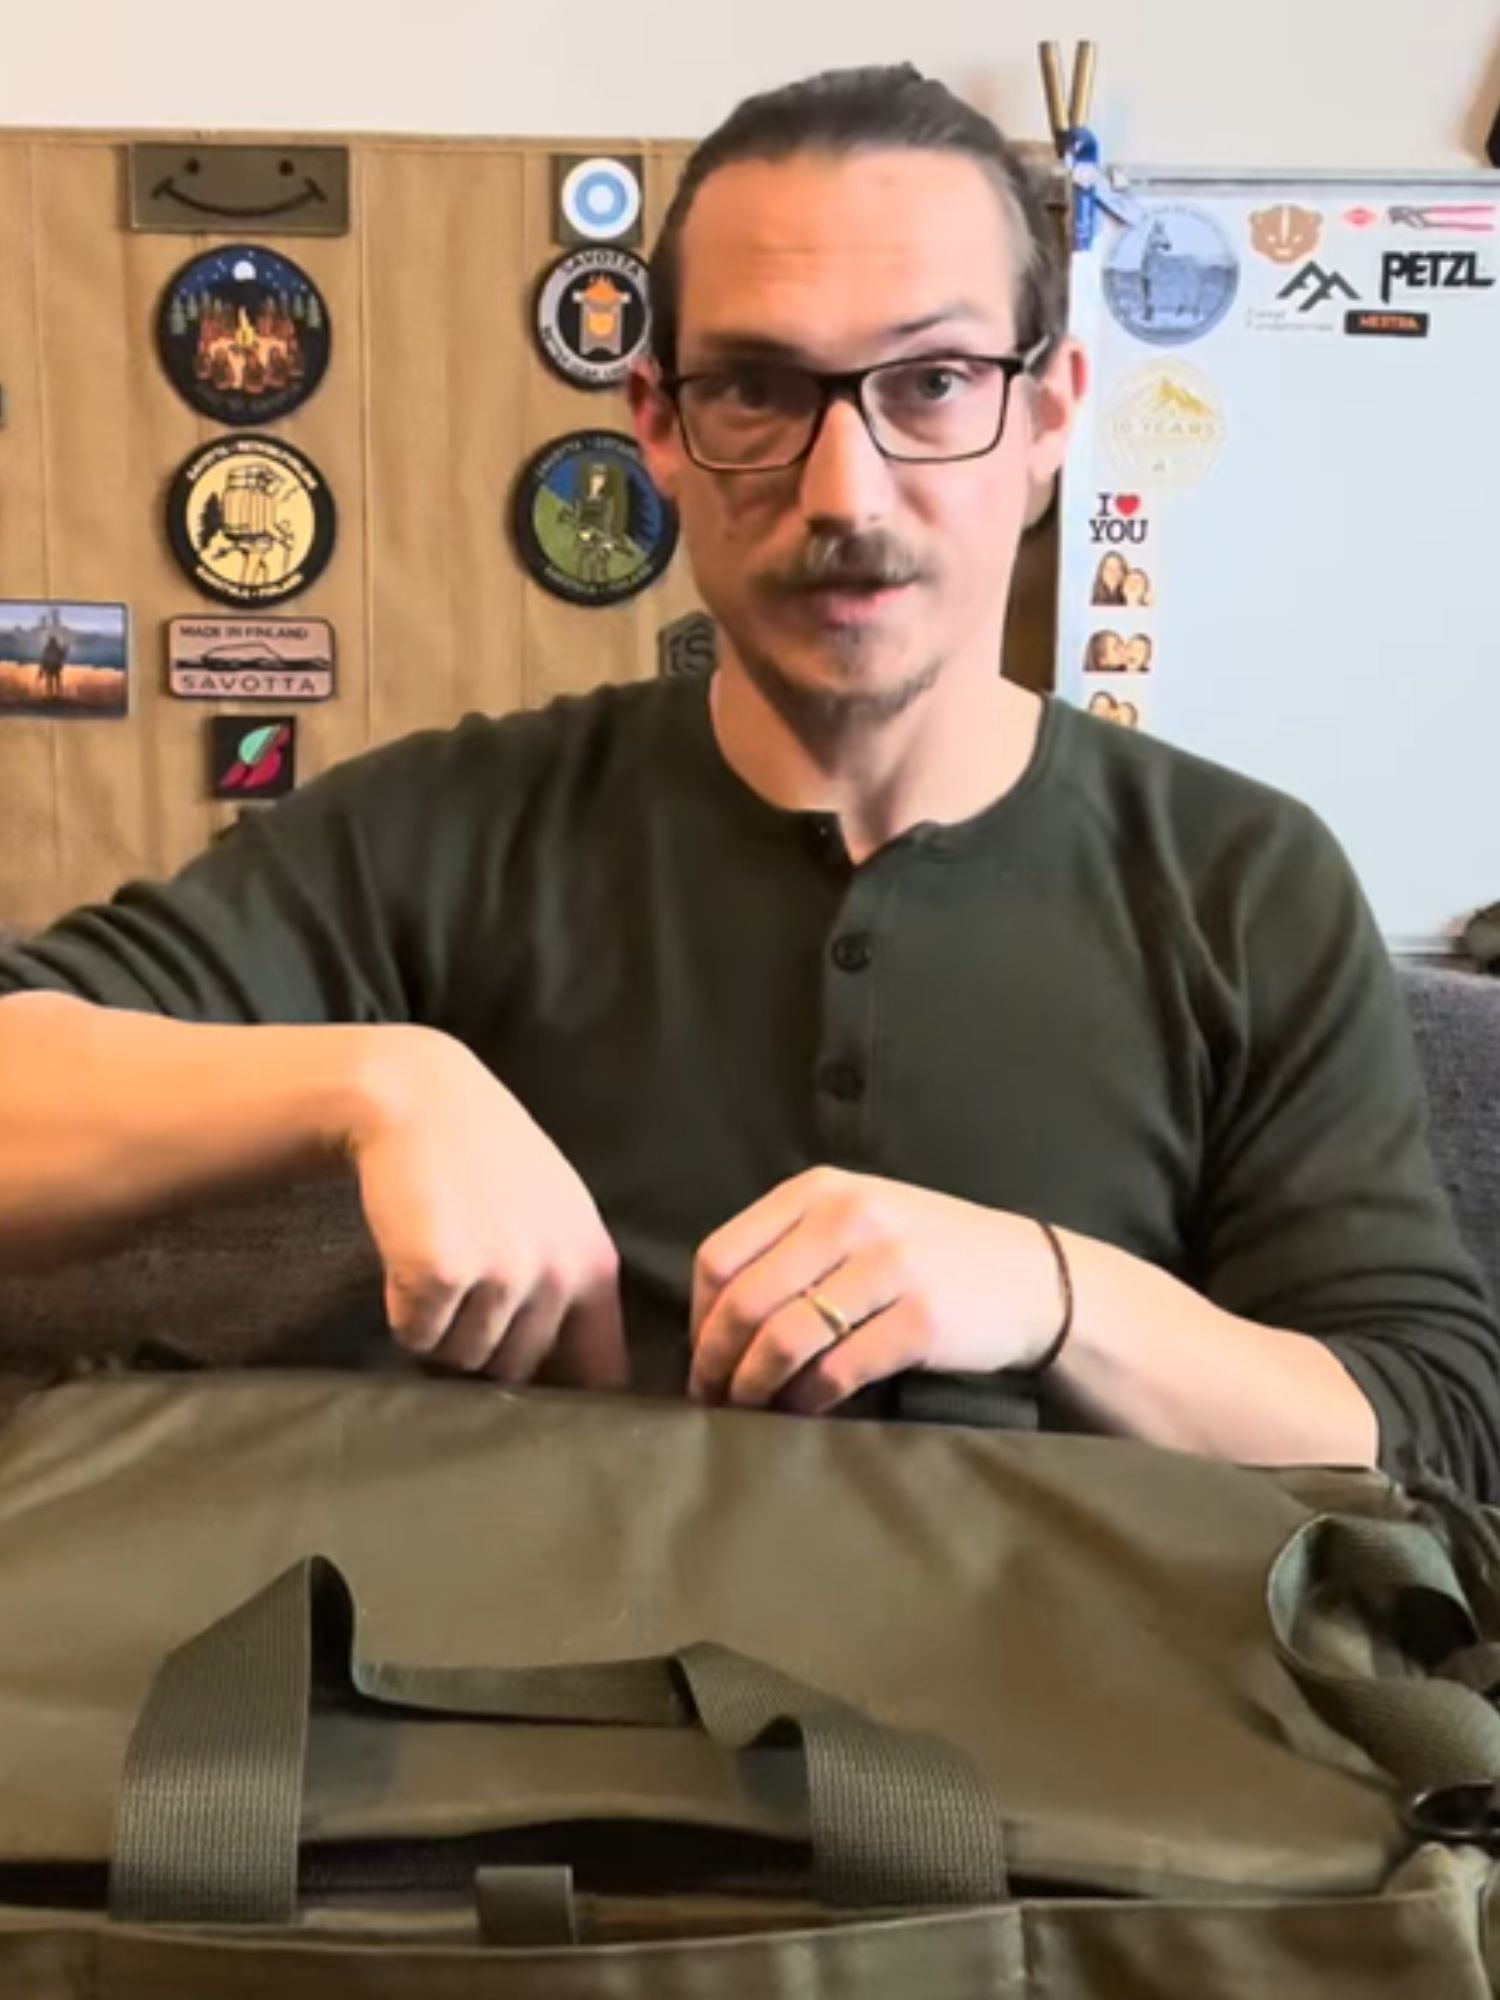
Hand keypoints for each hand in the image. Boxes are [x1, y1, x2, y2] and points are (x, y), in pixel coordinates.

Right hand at [346, 1027, 627, 1387]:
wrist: (418, 1099)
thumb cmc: (486, 1159)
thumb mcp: (556, 1214)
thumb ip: (570, 1284)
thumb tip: (579, 1376)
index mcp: (594, 1263)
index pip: (600, 1370)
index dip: (567, 1391)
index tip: (541, 1391)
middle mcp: (555, 1274)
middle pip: (515, 1370)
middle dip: (483, 1342)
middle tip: (464, 1281)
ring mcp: (499, 1275)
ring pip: (461, 1357)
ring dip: (440, 1325)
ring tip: (439, 1257)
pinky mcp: (440, 1273)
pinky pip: (415, 1336)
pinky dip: (402, 1310)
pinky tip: (409, 1254)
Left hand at [689, 1167, 1063, 1412]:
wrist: (1034, 1277)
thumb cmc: (932, 1252)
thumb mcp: (861, 1217)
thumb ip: (793, 1246)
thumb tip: (715, 1319)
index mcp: (821, 1190)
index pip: (721, 1255)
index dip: (699, 1315)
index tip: (700, 1353)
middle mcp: (850, 1217)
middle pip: (744, 1301)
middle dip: (716, 1360)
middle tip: (711, 1397)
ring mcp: (888, 1266)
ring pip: (783, 1338)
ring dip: (753, 1386)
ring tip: (747, 1410)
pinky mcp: (920, 1320)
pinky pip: (836, 1371)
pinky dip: (805, 1401)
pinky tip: (800, 1413)